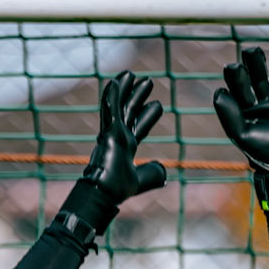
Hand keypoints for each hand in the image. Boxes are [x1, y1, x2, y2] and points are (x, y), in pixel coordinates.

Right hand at [82, 71, 166, 201]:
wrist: (104, 194)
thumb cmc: (117, 190)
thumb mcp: (142, 180)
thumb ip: (153, 174)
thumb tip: (164, 171)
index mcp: (126, 149)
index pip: (139, 128)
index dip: (147, 117)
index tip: (157, 105)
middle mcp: (118, 139)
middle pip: (129, 112)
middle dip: (137, 97)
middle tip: (148, 82)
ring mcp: (111, 134)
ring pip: (118, 106)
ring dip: (125, 90)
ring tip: (131, 73)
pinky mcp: (108, 132)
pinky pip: (110, 110)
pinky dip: (112, 96)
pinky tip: (115, 82)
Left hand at [214, 45, 268, 174]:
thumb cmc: (256, 151)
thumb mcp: (240, 133)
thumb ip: (229, 114)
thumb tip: (218, 92)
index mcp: (245, 106)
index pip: (240, 86)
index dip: (237, 76)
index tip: (234, 67)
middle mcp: (262, 101)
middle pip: (260, 76)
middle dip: (256, 63)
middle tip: (252, 51)